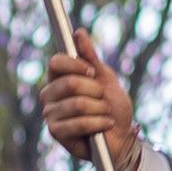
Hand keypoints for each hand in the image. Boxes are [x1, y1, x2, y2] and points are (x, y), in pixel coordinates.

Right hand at [38, 41, 141, 170]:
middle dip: (95, 91)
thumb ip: (91, 57)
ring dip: (100, 109)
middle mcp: (49, 94)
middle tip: (103, 99)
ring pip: (78, 104)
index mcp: (58, 78)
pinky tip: (104, 126)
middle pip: (70, 83)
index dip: (76, 65)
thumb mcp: (105, 78)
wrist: (121, 137)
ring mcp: (50, 114)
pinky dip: (99, 123)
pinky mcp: (56, 132)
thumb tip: (78, 32)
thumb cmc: (112, 107)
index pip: (56, 62)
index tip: (92, 72)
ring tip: (105, 115)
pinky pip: (79, 122)